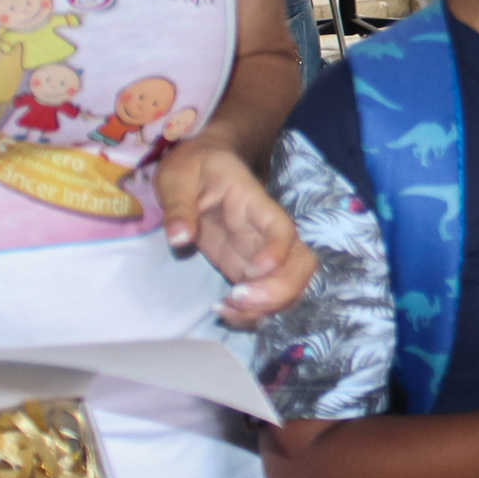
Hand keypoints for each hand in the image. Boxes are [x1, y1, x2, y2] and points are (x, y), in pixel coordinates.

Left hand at [156, 135, 315, 325]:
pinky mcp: (245, 268)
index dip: (277, 251)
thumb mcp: (177, 177)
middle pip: (301, 263)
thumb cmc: (193, 165)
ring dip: (268, 307)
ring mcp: (258, 253)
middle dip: (280, 291)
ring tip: (228, 309)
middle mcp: (265, 232)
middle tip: (239, 298)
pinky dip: (252, 312)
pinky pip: (265, 296)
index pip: (282, 228)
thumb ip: (178, 206)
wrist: (200, 166)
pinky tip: (224, 310)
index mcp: (253, 203)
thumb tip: (179, 239)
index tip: (254, 271)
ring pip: (290, 285)